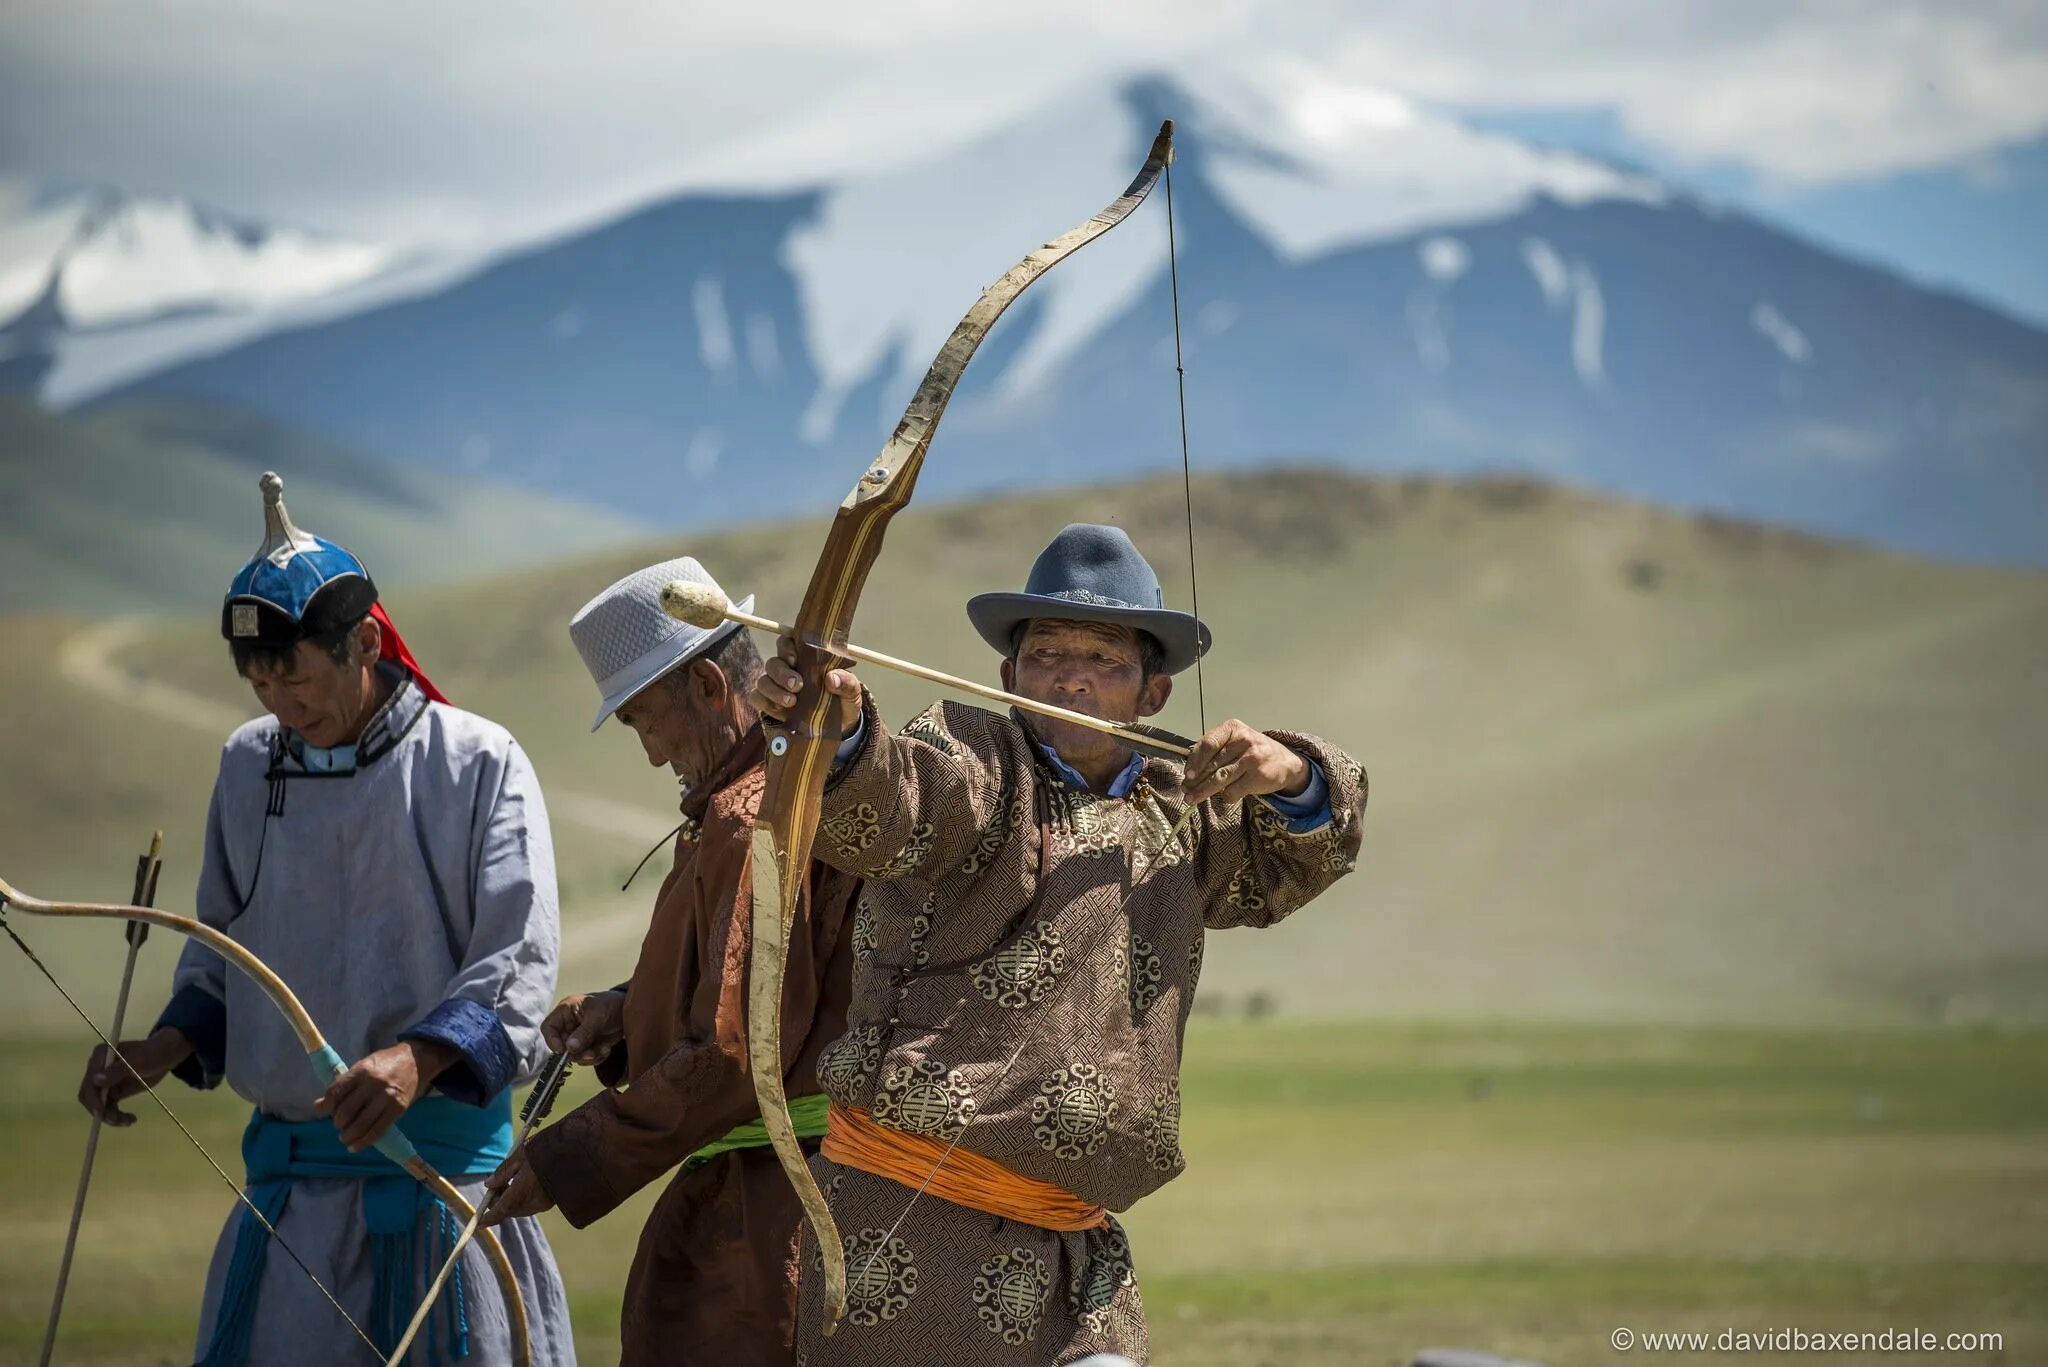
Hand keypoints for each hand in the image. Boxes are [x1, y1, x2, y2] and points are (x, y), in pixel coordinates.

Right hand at [77, 1028, 192, 1125]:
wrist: (165, 1056)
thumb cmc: (151, 1053)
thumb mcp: (137, 1061)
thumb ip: (116, 1071)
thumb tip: (95, 1080)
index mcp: (100, 1057)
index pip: (88, 1082)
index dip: (93, 1098)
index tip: (101, 1111)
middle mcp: (97, 1070)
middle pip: (89, 1096)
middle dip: (100, 1110)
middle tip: (116, 1120)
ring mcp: (104, 1083)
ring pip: (99, 1105)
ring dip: (110, 1116)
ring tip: (128, 1121)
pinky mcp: (113, 1092)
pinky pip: (108, 1107)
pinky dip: (116, 1115)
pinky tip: (130, 1119)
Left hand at [314, 1040, 454, 1151]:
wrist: (417, 1060)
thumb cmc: (386, 1062)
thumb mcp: (363, 1065)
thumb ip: (344, 1084)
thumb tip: (320, 1105)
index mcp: (362, 1070)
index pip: (336, 1092)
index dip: (326, 1105)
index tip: (322, 1111)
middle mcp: (374, 1084)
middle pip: (346, 1111)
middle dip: (337, 1122)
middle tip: (338, 1124)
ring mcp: (387, 1097)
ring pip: (361, 1124)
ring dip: (348, 1135)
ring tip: (345, 1138)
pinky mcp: (398, 1109)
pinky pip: (377, 1131)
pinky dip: (363, 1142)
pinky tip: (355, 1146)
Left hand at [480, 1145, 553, 1226]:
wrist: (576, 1153)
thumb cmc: (546, 1150)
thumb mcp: (520, 1155)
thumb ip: (502, 1172)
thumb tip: (489, 1185)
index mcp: (522, 1190)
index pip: (500, 1211)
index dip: (487, 1218)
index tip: (478, 1224)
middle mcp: (531, 1202)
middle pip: (508, 1210)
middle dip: (499, 1202)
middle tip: (495, 1186)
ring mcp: (542, 1204)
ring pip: (518, 1209)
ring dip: (510, 1200)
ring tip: (510, 1181)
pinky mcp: (549, 1203)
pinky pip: (529, 1206)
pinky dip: (521, 1199)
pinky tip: (523, 1184)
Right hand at [542, 990, 625, 1065]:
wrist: (630, 1011)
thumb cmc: (612, 1005)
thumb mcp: (598, 1017)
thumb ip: (584, 1032)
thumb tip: (569, 1048)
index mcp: (566, 1011)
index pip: (548, 1027)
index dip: (552, 1040)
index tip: (563, 1050)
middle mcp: (569, 1025)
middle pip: (561, 1046)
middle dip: (576, 1053)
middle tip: (591, 1053)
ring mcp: (578, 1036)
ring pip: (573, 1055)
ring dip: (589, 1057)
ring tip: (604, 1049)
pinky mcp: (588, 1045)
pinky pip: (585, 1058)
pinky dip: (596, 1057)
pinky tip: (607, 1049)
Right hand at [750, 635, 860, 733]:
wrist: (839, 729)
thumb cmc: (843, 702)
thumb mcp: (852, 692)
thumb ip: (847, 683)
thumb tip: (831, 678)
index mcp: (806, 659)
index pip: (787, 643)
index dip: (787, 647)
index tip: (795, 659)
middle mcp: (788, 670)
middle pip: (773, 662)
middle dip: (782, 673)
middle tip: (797, 686)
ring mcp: (777, 687)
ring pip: (763, 680)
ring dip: (773, 690)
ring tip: (791, 702)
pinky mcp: (770, 704)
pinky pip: (756, 697)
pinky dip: (764, 702)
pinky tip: (780, 710)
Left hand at [1181, 720, 1311, 804]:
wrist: (1285, 761)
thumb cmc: (1252, 751)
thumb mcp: (1234, 742)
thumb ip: (1213, 752)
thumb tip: (1189, 775)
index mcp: (1233, 728)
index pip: (1208, 744)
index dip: (1195, 761)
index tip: (1187, 775)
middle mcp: (1244, 740)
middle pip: (1212, 764)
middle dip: (1196, 781)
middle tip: (1186, 791)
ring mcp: (1252, 759)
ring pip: (1220, 779)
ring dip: (1203, 792)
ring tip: (1192, 798)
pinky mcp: (1258, 776)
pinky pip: (1233, 791)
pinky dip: (1226, 796)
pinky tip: (1226, 796)